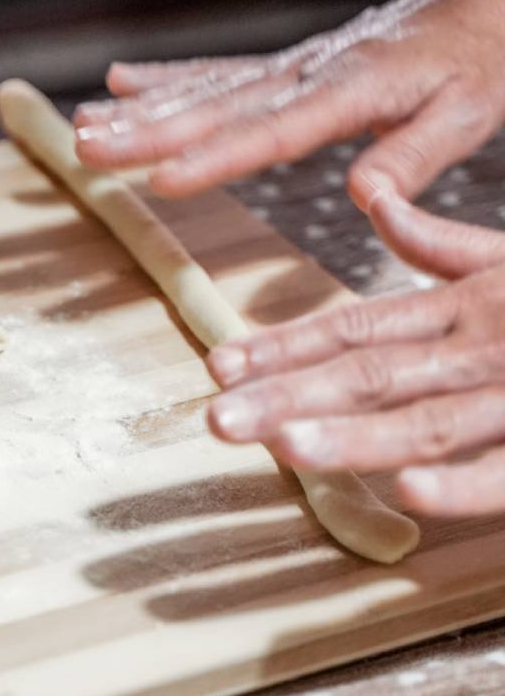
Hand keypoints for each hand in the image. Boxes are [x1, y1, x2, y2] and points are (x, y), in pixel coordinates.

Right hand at [73, 0, 504, 210]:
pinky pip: (215, 72)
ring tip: (84, 127)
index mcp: (351, 90)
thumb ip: (415, 154)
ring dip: (139, 111)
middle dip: (147, 132)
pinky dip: (165, 78)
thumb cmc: (475, 62)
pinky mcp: (281, 66)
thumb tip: (365, 196)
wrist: (476, 1)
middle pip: (215, 108)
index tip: (164, 181)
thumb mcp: (467, 112)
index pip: (274, 132)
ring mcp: (288, 67)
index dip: (218, 158)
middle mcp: (306, 73)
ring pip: (202, 90)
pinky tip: (120, 81)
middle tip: (88, 149)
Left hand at [206, 192, 504, 516]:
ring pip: (430, 417)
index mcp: (467, 305)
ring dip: (355, 436)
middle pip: (372, 374)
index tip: (219, 365)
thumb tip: (372, 199)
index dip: (283, 346)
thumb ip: (440, 244)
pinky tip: (409, 496)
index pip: (355, 326)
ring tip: (286, 447)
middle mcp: (485, 343)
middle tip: (217, 417)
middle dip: (289, 396)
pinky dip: (467, 482)